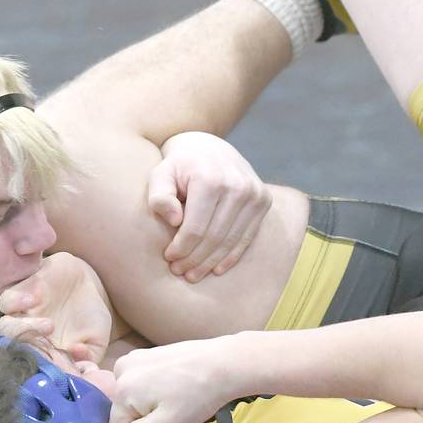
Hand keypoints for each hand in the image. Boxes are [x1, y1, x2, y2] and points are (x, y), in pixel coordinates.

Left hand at [0, 252, 113, 364]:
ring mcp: (21, 317)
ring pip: (5, 328)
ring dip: (23, 328)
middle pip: (11, 351)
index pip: (34, 368)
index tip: (60, 364)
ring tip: (49, 325)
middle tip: (54, 349)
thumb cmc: (90, 316)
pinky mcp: (18, 294)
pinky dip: (17, 301)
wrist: (86, 284)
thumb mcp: (96, 339)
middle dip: (30, 350)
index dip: (43, 369)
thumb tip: (77, 355)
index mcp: (44, 354)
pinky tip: (36, 299)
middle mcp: (28, 338)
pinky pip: (6, 301)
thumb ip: (89, 355)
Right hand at [110, 337, 243, 422]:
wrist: (222, 364)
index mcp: (122, 389)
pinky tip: (174, 388)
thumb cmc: (197, 397)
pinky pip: (140, 381)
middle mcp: (120, 369)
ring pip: (132, 396)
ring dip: (148, 403)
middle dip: (143, 417)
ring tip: (174, 401)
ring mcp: (133, 357)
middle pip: (124, 409)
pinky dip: (153, 388)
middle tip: (172, 415)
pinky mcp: (145, 353)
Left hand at [149, 131, 271, 281]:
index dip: (181, 248)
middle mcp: (237, 185)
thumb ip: (159, 196)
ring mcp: (254, 194)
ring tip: (194, 274)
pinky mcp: (264, 201)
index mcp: (210, 179)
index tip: (169, 258)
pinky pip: (247, 237)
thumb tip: (174, 220)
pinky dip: (231, 256)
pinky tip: (216, 268)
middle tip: (180, 272)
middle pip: (214, 237)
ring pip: (231, 240)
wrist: (209, 148)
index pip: (195, 228)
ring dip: (211, 262)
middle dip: (194, 259)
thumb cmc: (179, 166)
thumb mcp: (161, 175)